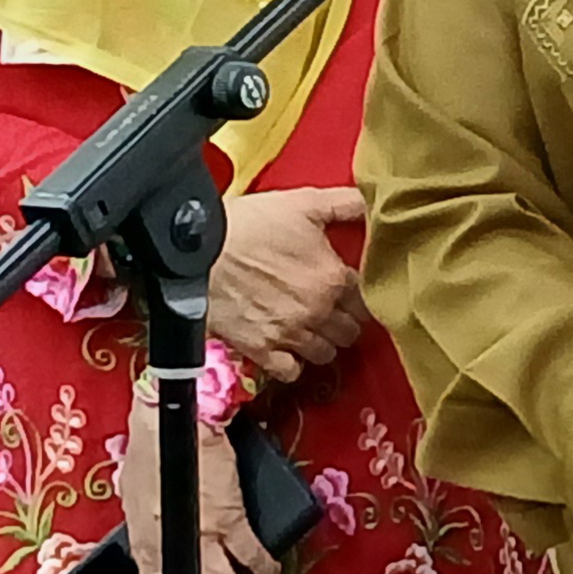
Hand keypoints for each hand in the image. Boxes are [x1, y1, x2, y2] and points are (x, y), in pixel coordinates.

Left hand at [120, 387, 283, 573]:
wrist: (173, 423)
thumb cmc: (151, 452)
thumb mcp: (137, 502)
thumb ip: (150, 532)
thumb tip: (161, 544)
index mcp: (145, 547)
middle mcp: (172, 548)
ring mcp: (202, 536)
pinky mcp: (231, 518)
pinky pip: (253, 556)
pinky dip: (264, 568)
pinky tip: (271, 570)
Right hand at [208, 186, 368, 381]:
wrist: (196, 250)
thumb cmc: (250, 223)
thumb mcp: (305, 203)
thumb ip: (347, 204)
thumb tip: (377, 201)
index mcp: (333, 278)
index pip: (367, 302)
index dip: (360, 297)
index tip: (350, 293)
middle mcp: (317, 311)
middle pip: (350, 332)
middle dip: (345, 322)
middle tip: (333, 311)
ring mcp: (289, 334)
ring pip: (325, 354)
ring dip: (322, 343)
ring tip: (311, 328)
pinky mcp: (260, 349)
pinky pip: (290, 371)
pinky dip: (292, 364)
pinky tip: (288, 349)